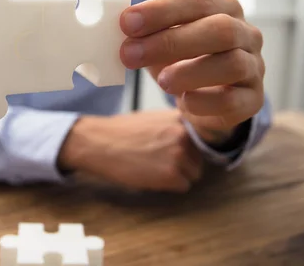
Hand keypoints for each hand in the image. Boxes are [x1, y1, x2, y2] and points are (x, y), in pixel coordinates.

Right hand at [58, 110, 203, 191]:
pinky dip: (169, 186)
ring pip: (193, 174)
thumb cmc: (122, 131)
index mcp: (181, 118)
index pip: (203, 138)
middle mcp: (184, 134)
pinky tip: (151, 176)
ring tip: (154, 167)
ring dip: (178, 175)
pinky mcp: (171, 174)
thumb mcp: (154, 118)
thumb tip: (193, 137)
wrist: (99, 142)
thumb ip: (176, 125)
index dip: (192, 147)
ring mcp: (179, 154)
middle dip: (185, 163)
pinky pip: (183, 186)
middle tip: (160, 160)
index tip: (181, 151)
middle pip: (200, 159)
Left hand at [119, 0, 264, 142]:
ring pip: (232, 64)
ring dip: (190, 72)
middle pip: (219, 30)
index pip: (196, 1)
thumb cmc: (183, 59)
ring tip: (161, 81)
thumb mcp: (164, 39)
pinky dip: (206, 101)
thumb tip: (121, 28)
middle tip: (130, 54)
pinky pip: (234, 100)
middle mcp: (246, 34)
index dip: (160, 11)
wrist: (209, 98)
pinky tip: (184, 101)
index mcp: (223, 8)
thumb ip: (146, 32)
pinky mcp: (253, 100)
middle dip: (170, 41)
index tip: (126, 23)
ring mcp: (254, 67)